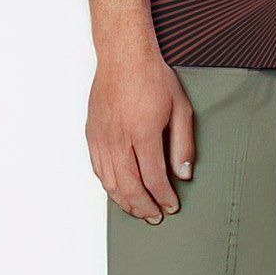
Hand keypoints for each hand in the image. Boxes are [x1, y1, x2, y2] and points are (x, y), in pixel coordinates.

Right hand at [87, 53, 191, 221]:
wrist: (123, 56)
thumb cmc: (153, 78)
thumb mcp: (181, 108)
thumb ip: (183, 144)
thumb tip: (183, 173)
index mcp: (143, 132)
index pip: (153, 177)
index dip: (163, 197)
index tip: (171, 206)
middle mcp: (118, 138)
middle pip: (129, 186)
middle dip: (143, 207)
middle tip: (155, 217)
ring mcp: (102, 137)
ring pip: (110, 181)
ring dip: (124, 201)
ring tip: (138, 211)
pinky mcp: (92, 134)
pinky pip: (98, 168)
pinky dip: (109, 185)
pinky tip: (119, 192)